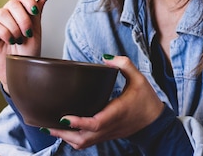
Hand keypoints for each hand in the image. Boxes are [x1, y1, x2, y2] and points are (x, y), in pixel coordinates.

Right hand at [0, 0, 49, 90]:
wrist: (21, 71)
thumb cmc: (28, 53)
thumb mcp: (36, 31)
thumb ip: (37, 12)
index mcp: (20, 11)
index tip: (34, 11)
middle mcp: (7, 14)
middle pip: (12, 3)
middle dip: (23, 19)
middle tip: (27, 33)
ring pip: (2, 13)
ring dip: (14, 29)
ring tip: (18, 41)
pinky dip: (4, 33)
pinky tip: (8, 41)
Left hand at [47, 55, 164, 149]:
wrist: (156, 122)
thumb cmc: (147, 100)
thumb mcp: (139, 78)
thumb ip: (124, 65)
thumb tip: (106, 58)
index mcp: (117, 113)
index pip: (95, 122)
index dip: (78, 122)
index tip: (64, 117)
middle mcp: (110, 127)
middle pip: (83, 138)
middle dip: (63, 134)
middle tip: (46, 125)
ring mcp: (108, 134)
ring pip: (83, 143)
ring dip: (66, 138)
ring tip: (50, 128)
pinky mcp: (106, 136)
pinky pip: (87, 143)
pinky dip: (73, 140)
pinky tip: (65, 131)